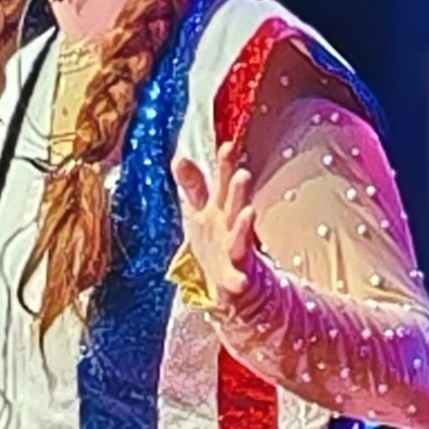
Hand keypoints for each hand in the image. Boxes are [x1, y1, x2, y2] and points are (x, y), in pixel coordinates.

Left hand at [172, 138, 260, 311]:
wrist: (233, 282)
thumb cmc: (216, 240)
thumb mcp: (200, 210)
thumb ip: (193, 184)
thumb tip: (180, 157)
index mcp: (221, 208)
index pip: (223, 182)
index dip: (225, 165)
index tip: (228, 146)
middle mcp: (231, 226)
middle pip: (234, 206)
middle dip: (238, 191)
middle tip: (242, 174)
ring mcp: (235, 252)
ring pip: (240, 237)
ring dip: (244, 226)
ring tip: (248, 213)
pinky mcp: (235, 278)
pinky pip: (237, 279)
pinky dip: (238, 281)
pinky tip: (241, 281)